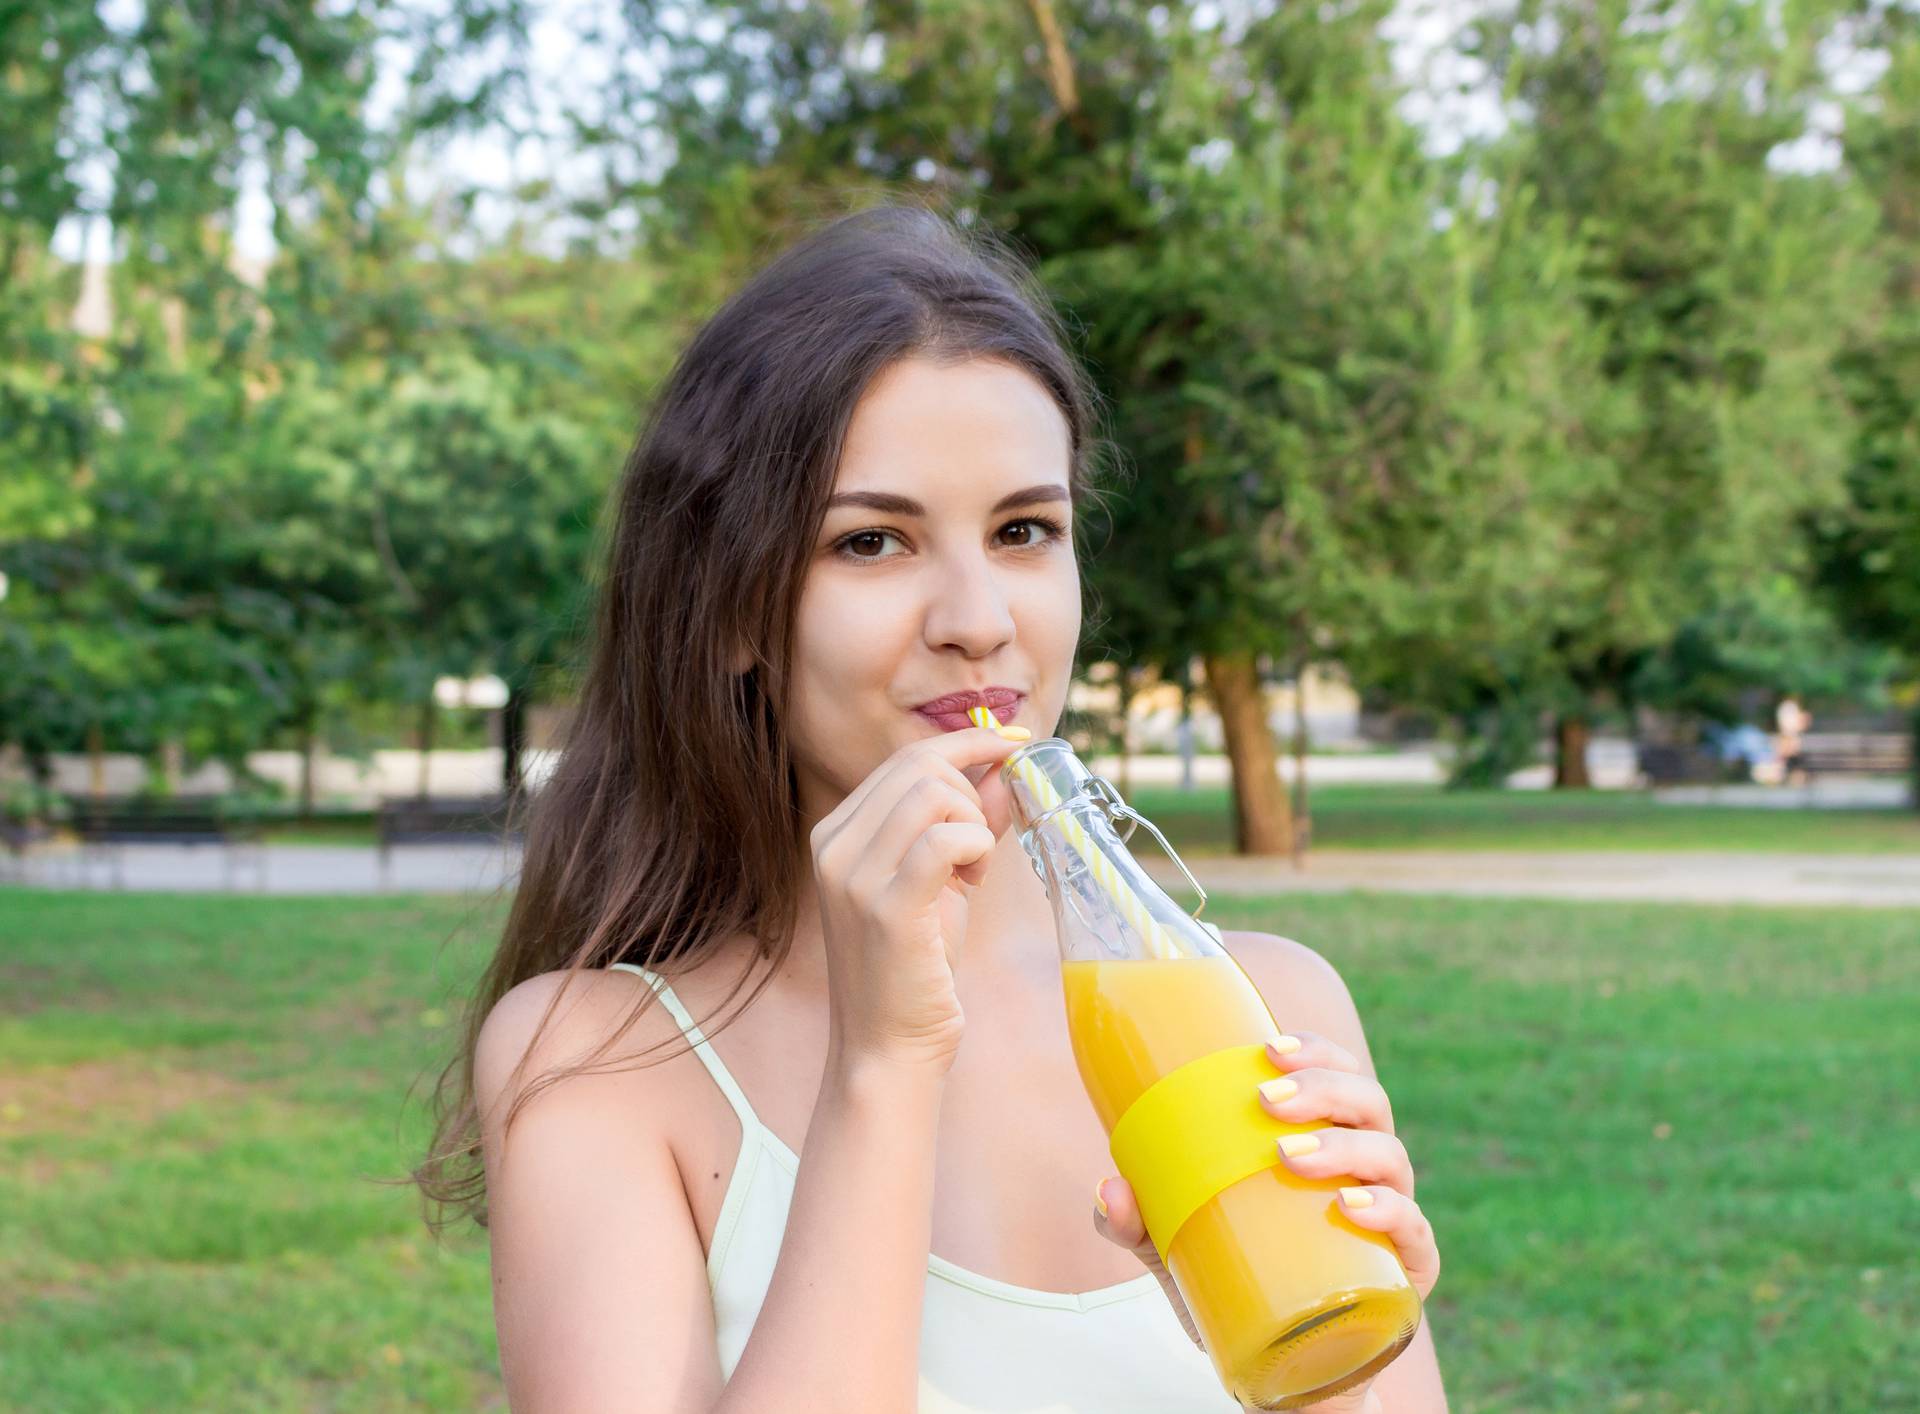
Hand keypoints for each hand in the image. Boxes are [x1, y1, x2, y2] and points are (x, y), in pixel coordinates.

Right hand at [809, 724, 1028, 1076]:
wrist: (886, 1048)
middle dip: (973, 789)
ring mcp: (854, 875)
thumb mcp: (943, 882)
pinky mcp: (887, 907)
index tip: (1016, 739)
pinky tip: (973, 878)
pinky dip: (974, 845)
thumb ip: (968, 822)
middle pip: (920, 765)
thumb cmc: (916, 966)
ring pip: (935, 794)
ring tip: (972, 872)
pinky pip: (945, 839)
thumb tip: (1004, 767)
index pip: (905, 758)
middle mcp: (834, 846)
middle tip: (984, 842)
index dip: (968, 741)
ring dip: (974, 823)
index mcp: (837, 833)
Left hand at [1093, 1030, 1440, 1399]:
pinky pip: (1415, 1232)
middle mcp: (1366, 1169)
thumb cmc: (1238, 1284)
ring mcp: (1392, 1218)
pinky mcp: (1407, 1273)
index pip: (1338, 1075)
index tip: (1267, 1050)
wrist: (1280, 1374)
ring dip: (1342, 1146)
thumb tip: (1111, 1188)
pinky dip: (1390, 1210)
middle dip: (1322, 1089)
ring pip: (1390, 1157)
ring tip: (1287, 1155)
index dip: (1315, 1053)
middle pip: (1368, 1104)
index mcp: (1325, 1141)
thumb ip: (1138, 1222)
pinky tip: (1350, 1206)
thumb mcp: (1176, 1250)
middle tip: (1268, 1101)